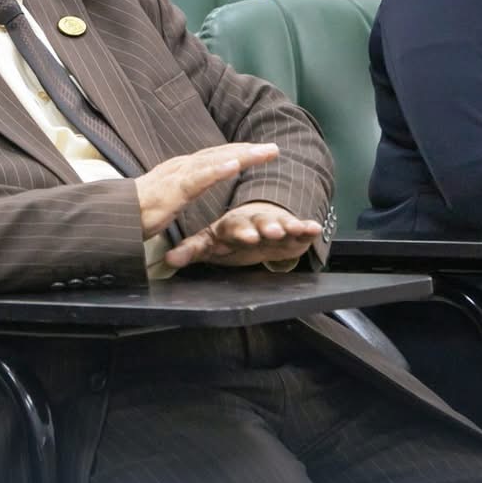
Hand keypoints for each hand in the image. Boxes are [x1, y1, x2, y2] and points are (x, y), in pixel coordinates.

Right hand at [133, 142, 279, 237]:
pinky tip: (237, 164)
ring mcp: (176, 175)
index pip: (215, 158)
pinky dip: (219, 169)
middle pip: (220, 154)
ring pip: (215, 161)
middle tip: (274, 149)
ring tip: (265, 152)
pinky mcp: (171, 189)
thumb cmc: (134, 213)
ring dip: (242, 155)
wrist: (112, 217)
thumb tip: (188, 191)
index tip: (262, 152)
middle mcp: (180, 167)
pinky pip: (199, 177)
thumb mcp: (164, 200)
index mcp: (180, 171)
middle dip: (248, 150)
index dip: (239, 153)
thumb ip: (178, 192)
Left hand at [166, 200, 321, 269]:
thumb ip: (190, 251)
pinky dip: (306, 228)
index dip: (240, 232)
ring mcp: (271, 224)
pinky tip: (313, 229)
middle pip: (258, 223)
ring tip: (292, 230)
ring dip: (285, 226)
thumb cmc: (228, 237)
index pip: (233, 227)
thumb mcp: (209, 244)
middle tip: (270, 232)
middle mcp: (252, 221)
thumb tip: (168, 260)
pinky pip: (297, 228)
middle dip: (264, 227)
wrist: (253, 225)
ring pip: (278, 224)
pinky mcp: (288, 230)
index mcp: (230, 225)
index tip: (246, 237)